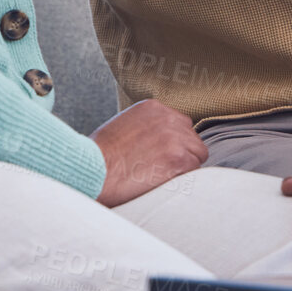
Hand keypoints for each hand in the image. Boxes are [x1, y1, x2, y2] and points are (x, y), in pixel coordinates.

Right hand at [91, 98, 207, 206]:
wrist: (94, 169)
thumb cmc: (99, 155)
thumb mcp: (123, 126)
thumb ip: (145, 127)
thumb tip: (156, 141)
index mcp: (152, 108)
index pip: (179, 123)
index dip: (173, 142)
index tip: (162, 155)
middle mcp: (167, 117)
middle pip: (192, 137)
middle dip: (182, 153)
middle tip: (163, 169)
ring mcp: (175, 137)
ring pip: (197, 153)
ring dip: (184, 166)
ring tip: (162, 177)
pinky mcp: (179, 158)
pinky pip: (194, 169)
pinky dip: (183, 178)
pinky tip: (164, 182)